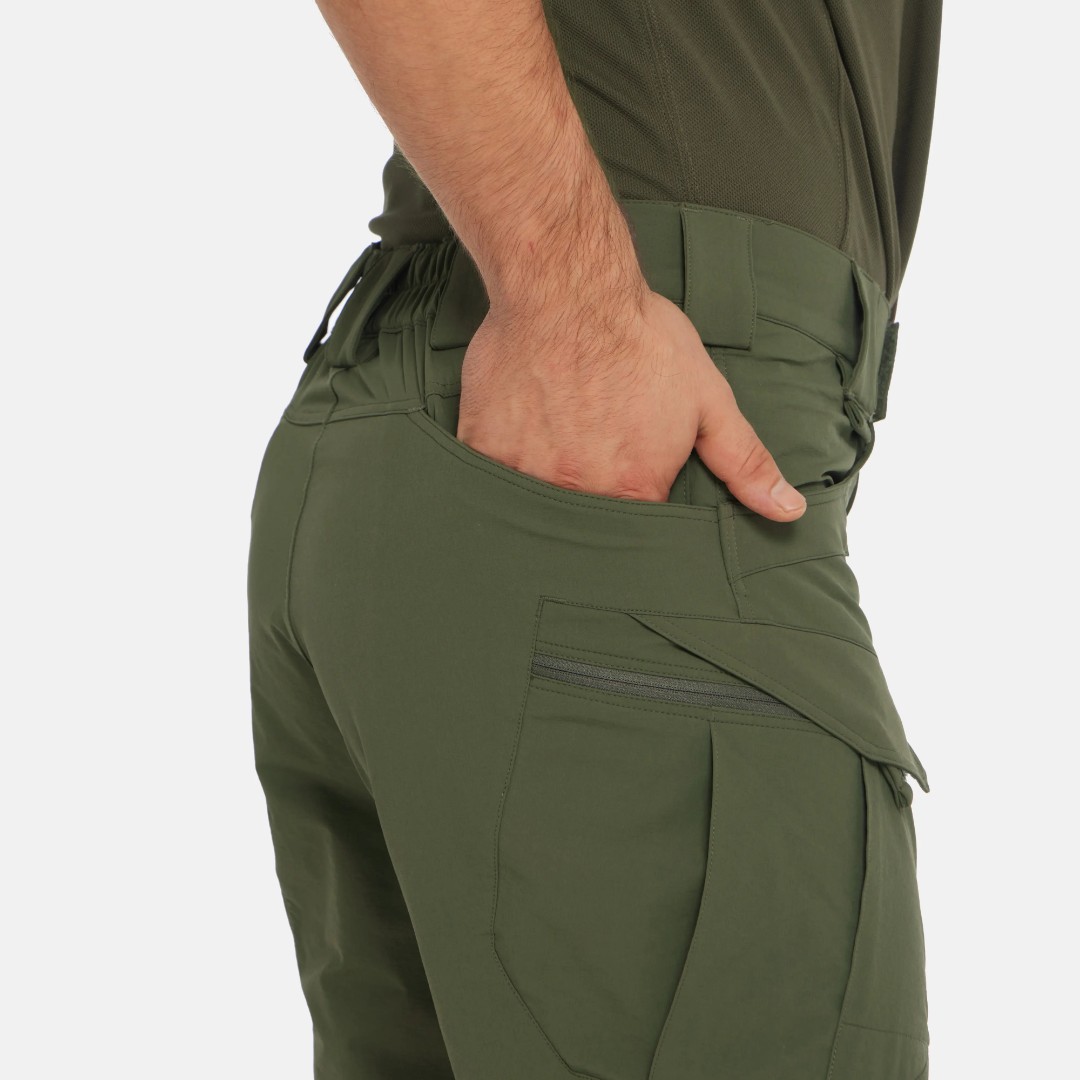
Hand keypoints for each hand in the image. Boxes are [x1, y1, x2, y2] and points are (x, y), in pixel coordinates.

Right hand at [455, 285, 806, 521]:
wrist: (566, 287)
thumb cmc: (637, 339)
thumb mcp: (707, 399)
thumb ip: (744, 461)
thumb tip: (787, 510)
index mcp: (630, 490)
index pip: (636, 538)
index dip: (634, 516)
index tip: (630, 491)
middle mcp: (574, 492)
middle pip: (579, 528)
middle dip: (586, 504)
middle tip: (586, 458)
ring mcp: (521, 473)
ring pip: (529, 509)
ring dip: (541, 490)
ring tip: (554, 449)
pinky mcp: (481, 447)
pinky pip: (485, 481)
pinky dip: (498, 472)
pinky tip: (515, 441)